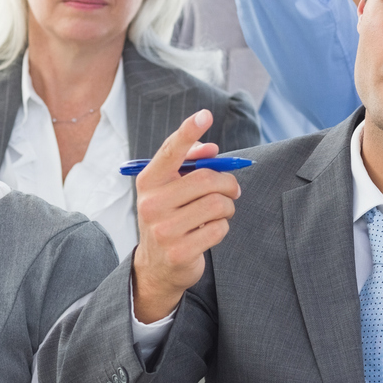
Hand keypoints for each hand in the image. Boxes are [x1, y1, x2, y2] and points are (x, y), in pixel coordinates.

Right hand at [131, 110, 240, 322]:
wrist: (156, 267)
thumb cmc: (169, 218)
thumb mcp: (171, 190)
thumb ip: (188, 165)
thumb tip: (211, 148)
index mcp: (149, 182)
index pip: (171, 151)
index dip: (189, 131)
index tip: (205, 115)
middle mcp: (152, 203)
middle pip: (206, 179)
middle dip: (228, 183)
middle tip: (233, 190)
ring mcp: (164, 229)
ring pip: (217, 204)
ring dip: (227, 207)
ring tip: (221, 212)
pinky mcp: (180, 251)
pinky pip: (219, 229)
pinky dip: (222, 228)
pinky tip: (210, 232)